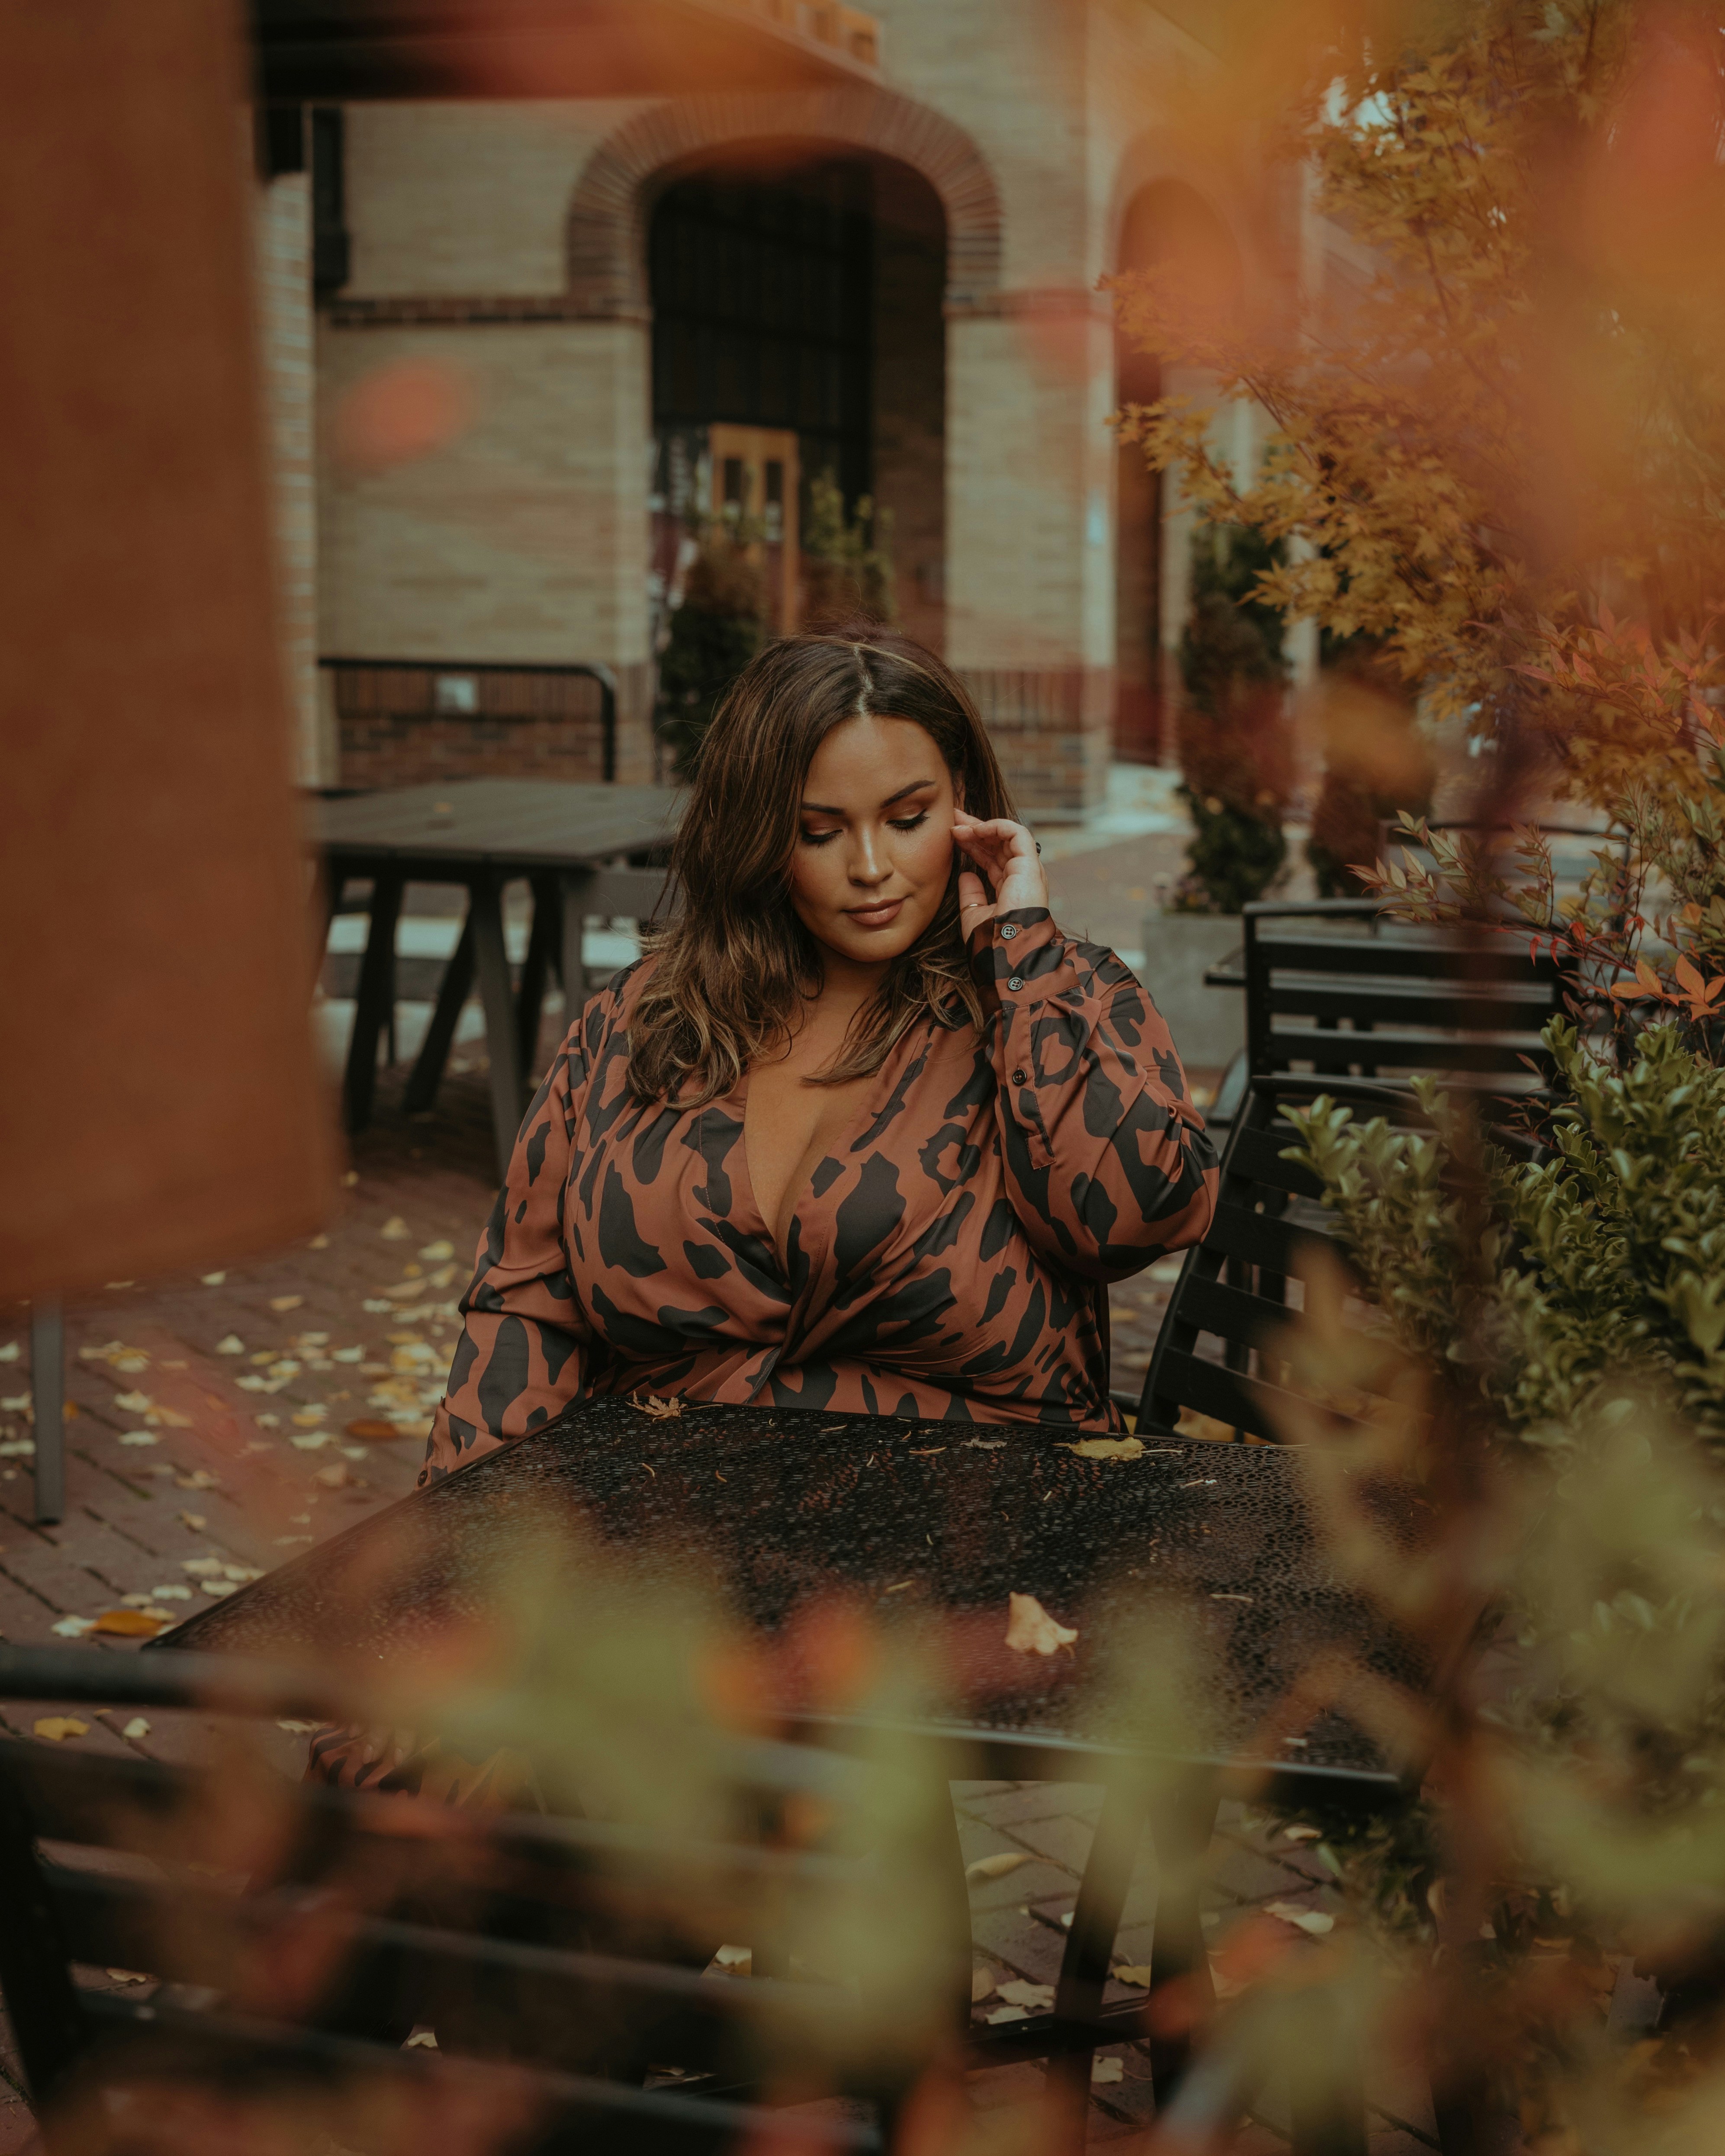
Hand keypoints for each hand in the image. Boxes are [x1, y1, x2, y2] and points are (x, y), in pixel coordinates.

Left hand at [953, 814, 1048, 936]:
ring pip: (1006, 835)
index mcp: (1010, 888)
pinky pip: (1016, 833)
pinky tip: (975, 829)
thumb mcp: (974, 914)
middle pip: (998, 844)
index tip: (952, 835)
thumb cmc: (991, 940)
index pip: (991, 859)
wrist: (1007, 950)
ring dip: (981, 826)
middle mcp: (1021, 876)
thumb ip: (971, 893)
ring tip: (958, 824)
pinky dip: (996, 826)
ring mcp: (1027, 869)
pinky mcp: (1030, 863)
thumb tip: (966, 874)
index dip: (973, 845)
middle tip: (953, 818)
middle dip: (975, 829)